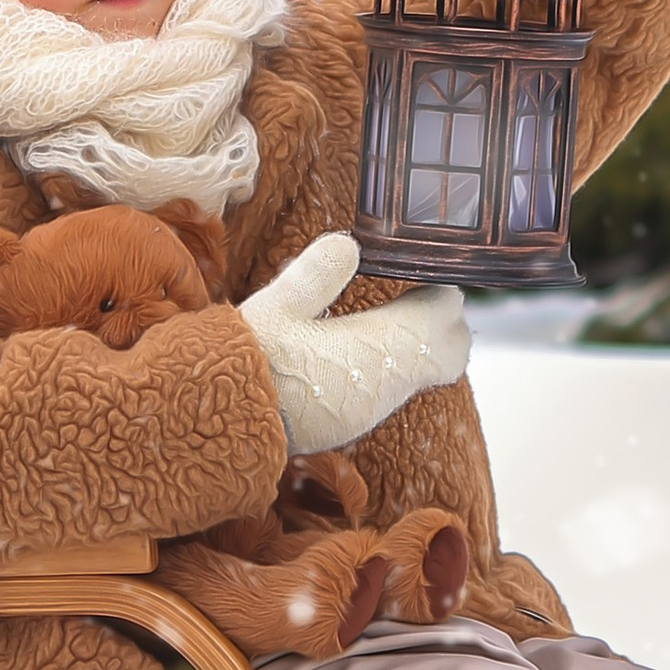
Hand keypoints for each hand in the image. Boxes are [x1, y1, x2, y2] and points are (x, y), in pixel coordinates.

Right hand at [240, 232, 471, 454]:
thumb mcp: (276, 306)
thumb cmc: (247, 364)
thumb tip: (348, 244)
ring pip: (420, 373)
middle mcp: (388, 384)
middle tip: (412, 296)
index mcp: (379, 347)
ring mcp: (373, 408)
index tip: (417, 272)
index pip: (444, 314)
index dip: (437, 289)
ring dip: (410, 345)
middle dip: (439, 323)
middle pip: (449, 351)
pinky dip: (387, 366)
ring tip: (381, 316)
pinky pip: (391, 390)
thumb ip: (316, 273)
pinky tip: (354, 350)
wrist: (219, 425)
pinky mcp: (353, 425)